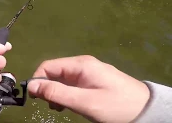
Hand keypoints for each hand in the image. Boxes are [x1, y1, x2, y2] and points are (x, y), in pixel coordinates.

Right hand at [27, 55, 149, 122]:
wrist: (146, 110)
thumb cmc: (115, 105)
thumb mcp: (84, 101)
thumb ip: (56, 92)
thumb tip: (31, 86)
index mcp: (80, 64)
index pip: (48, 66)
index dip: (38, 80)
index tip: (35, 97)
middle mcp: (82, 65)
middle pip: (54, 72)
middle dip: (47, 88)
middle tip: (51, 105)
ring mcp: (88, 73)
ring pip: (62, 80)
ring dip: (56, 93)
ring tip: (60, 108)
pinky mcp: (92, 81)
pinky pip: (72, 85)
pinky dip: (65, 95)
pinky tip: (68, 105)